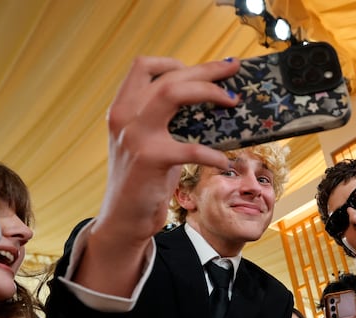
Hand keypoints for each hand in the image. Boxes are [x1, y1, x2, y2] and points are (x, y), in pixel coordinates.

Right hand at [97, 56, 240, 243]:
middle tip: (233, 70)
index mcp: (122, 108)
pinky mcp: (151, 159)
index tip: (201, 70)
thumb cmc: (144, 179)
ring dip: (209, 92)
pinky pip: (192, 148)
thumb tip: (205, 100)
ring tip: (232, 101)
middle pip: (168, 76)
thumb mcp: (147, 142)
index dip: (175, 62)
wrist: (125, 217)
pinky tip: (225, 162)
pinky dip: (213, 154)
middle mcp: (124, 116)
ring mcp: (135, 135)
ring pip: (173, 93)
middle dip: (206, 70)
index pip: (144, 66)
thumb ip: (163, 120)